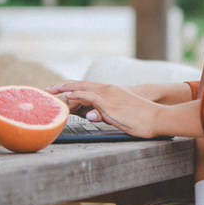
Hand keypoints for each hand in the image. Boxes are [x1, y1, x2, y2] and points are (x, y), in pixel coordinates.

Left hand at [48, 81, 163, 137]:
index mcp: (109, 92)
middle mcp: (107, 90)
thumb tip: (90, 116)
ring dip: (65, 89)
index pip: (85, 87)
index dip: (69, 88)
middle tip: (47, 90)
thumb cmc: (141, 119)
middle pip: (79, 85)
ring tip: (51, 91)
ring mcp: (108, 96)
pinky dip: (77, 95)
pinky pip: (90, 97)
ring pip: (82, 89)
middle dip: (62, 86)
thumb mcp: (118, 115)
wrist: (157, 117)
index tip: (56, 91)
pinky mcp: (110, 104)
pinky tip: (66, 97)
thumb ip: (103, 114)